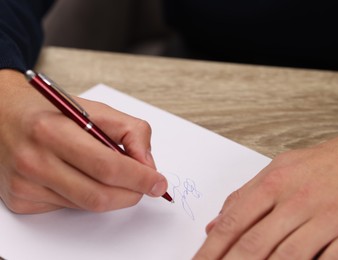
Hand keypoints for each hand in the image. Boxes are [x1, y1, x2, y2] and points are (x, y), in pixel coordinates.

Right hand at [0, 69, 166, 213]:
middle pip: (100, 195)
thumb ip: (130, 131)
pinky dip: (88, 195)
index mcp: (53, 131)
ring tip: (114, 174)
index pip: (107, 166)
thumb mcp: (95, 108)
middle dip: (132, 193)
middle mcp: (35, 161)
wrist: (2, 116)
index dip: (140, 178)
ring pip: (87, 205)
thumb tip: (147, 165)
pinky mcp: (22, 201)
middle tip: (146, 186)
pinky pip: (70, 207)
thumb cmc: (50, 110)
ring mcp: (25, 185)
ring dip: (112, 194)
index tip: (158, 183)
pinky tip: (82, 177)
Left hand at [195, 108, 337, 258]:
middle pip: (254, 244)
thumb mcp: (281, 169)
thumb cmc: (328, 163)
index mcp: (276, 182)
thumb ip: (245, 196)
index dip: (211, 250)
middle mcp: (299, 200)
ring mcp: (330, 218)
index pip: (233, 222)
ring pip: (287, 258)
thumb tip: (214, 225)